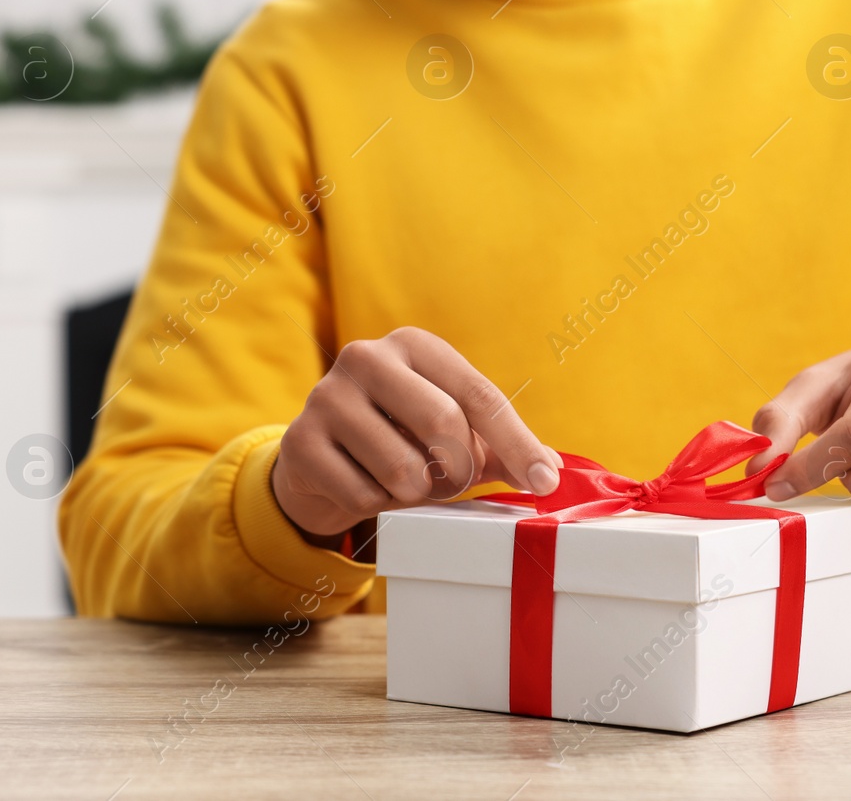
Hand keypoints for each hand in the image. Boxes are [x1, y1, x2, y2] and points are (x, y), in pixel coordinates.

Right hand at [273, 327, 560, 540]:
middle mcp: (367, 357)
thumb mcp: (453, 431)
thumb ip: (499, 446)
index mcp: (415, 345)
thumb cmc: (401, 437)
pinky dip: (378, 505)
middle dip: (459, 469)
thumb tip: (550, 469)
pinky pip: (364, 495)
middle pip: (444, 425)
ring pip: (403, 470)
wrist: (320, 458)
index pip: (480, 394)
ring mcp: (327, 396)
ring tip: (406, 480)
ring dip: (417, 492)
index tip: (544, 482)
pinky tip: (367, 486)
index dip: (518, 443)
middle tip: (451, 479)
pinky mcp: (300, 441)